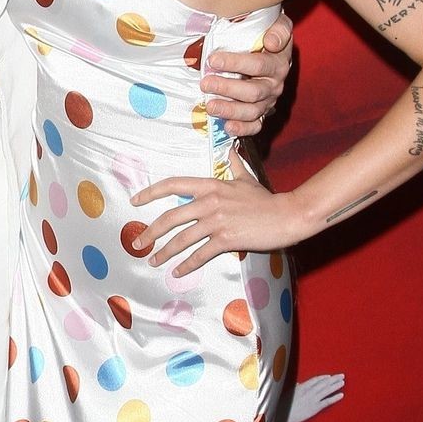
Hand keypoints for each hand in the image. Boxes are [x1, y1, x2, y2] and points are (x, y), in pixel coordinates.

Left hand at [131, 176, 303, 274]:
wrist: (287, 215)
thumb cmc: (266, 199)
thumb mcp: (247, 178)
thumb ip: (234, 164)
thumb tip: (230, 149)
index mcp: (211, 185)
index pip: (174, 184)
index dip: (151, 192)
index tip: (135, 201)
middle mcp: (210, 202)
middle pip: (171, 217)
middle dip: (150, 232)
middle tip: (137, 243)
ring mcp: (217, 221)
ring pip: (182, 239)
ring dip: (164, 252)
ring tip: (153, 261)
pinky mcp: (226, 239)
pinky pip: (200, 254)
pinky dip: (187, 265)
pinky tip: (177, 272)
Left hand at [199, 14, 292, 133]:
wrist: (272, 47)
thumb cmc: (268, 34)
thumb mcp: (278, 24)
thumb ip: (279, 29)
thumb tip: (271, 42)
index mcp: (278, 63)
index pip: (258, 65)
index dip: (235, 63)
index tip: (213, 60)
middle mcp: (275, 84)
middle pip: (253, 91)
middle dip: (227, 88)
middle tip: (205, 83)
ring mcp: (268, 101)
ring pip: (252, 111)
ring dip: (230, 110)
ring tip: (210, 106)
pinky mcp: (262, 113)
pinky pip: (255, 126)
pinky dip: (242, 128)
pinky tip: (227, 127)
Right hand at [283, 372, 344, 421]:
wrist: (283, 415)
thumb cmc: (283, 405)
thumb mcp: (288, 393)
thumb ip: (295, 388)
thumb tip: (298, 384)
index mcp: (302, 387)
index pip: (316, 380)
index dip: (323, 378)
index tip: (329, 376)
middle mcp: (309, 392)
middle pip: (324, 383)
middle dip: (333, 379)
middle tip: (341, 376)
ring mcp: (313, 399)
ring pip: (327, 390)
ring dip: (335, 386)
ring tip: (342, 382)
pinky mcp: (315, 408)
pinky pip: (327, 402)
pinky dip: (334, 398)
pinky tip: (341, 395)